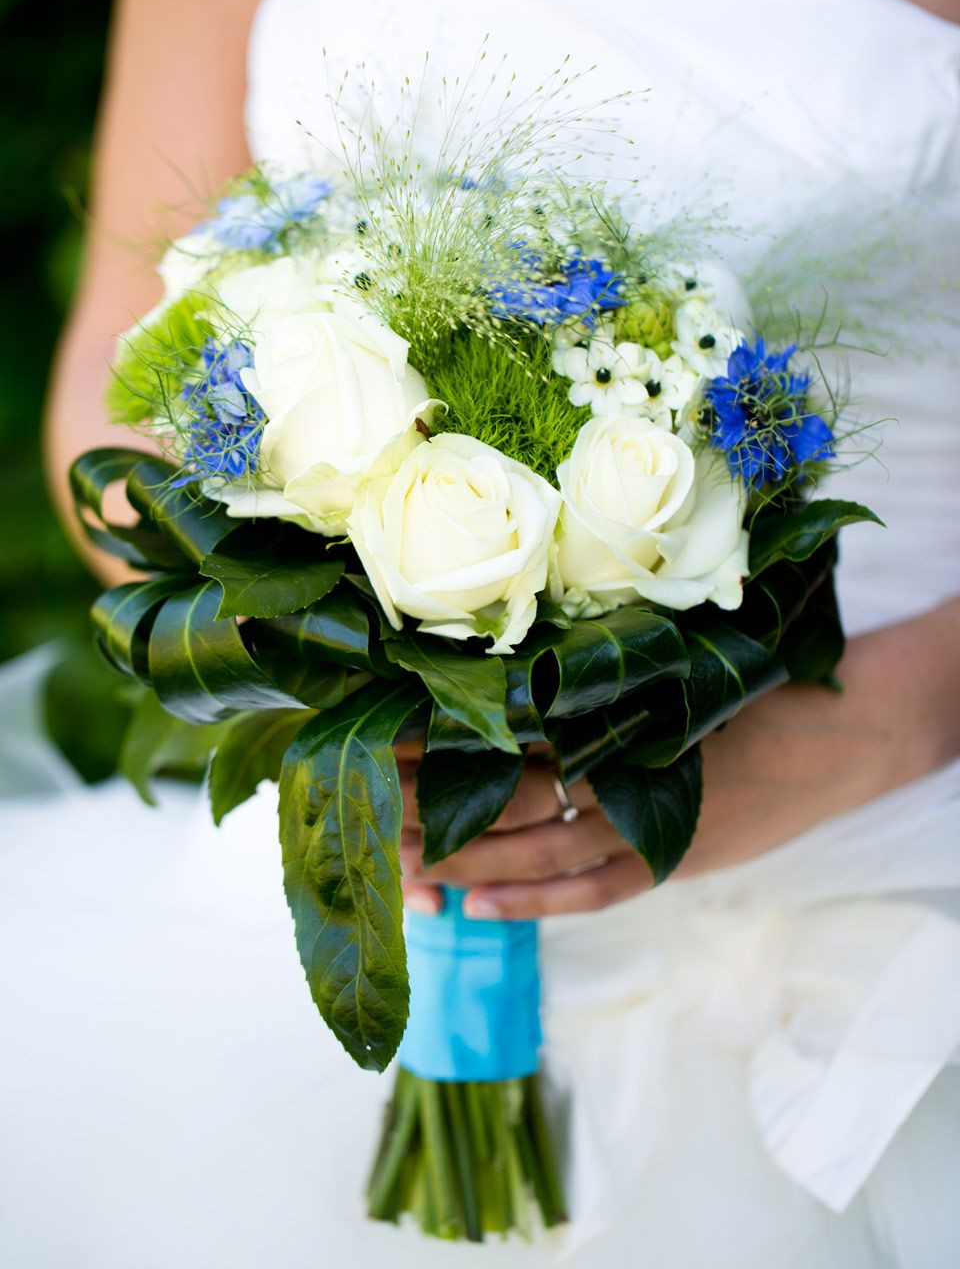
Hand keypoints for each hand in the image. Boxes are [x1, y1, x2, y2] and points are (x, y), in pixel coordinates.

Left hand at [398, 597, 959, 919]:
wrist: (844, 731)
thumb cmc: (757, 680)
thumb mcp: (672, 660)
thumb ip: (599, 670)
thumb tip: (506, 663)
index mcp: (614, 712)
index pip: (504, 732)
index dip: (436, 742)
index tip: (371, 740)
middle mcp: (622, 770)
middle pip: (506, 796)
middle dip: (432, 809)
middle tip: (362, 815)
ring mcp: (649, 823)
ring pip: (539, 851)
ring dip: (469, 862)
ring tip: (401, 869)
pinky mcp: (674, 859)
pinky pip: (595, 891)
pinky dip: (538, 902)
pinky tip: (482, 907)